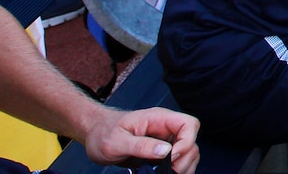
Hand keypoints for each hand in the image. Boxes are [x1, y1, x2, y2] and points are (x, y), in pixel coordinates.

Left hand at [84, 106, 199, 173]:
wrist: (95, 135)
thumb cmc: (104, 133)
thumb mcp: (117, 141)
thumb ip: (141, 145)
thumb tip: (165, 151)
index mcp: (159, 119)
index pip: (188, 124)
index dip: (186, 141)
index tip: (171, 157)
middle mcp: (166, 128)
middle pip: (192, 140)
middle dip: (185, 158)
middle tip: (170, 171)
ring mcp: (165, 140)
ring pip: (189, 152)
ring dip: (184, 166)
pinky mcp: (161, 152)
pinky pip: (179, 160)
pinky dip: (178, 169)